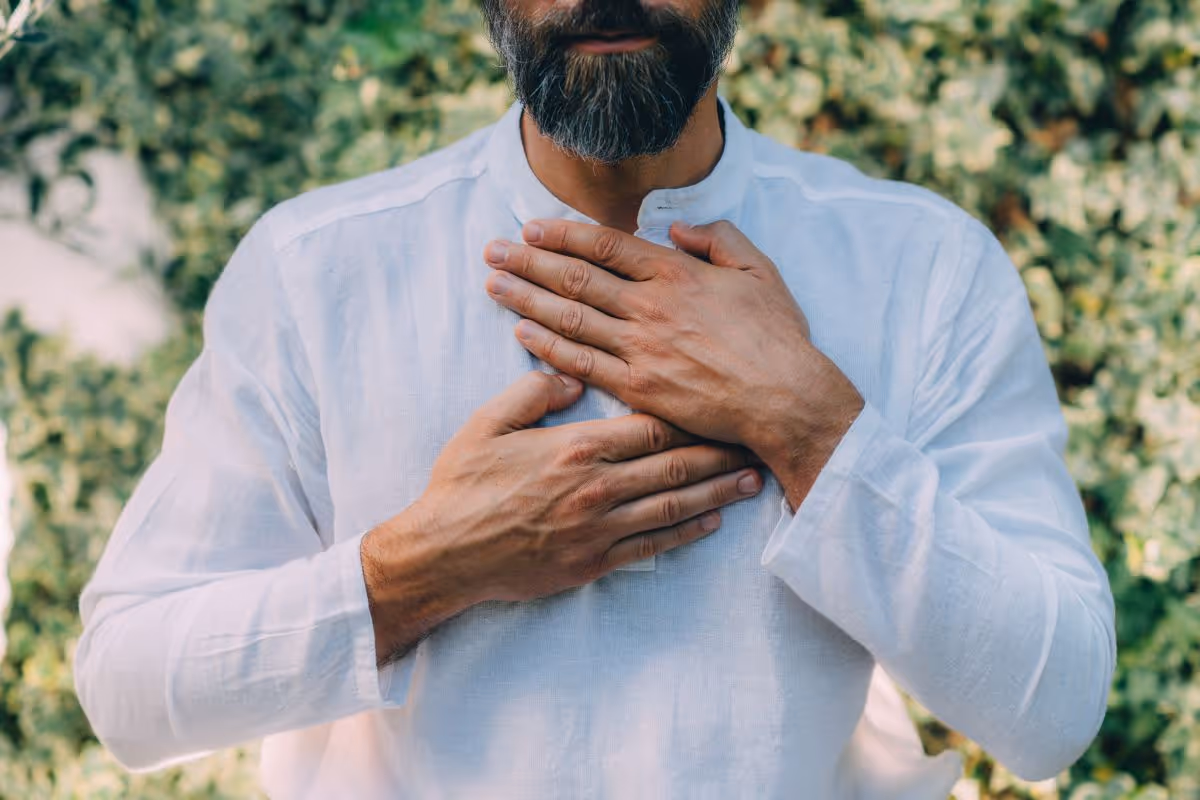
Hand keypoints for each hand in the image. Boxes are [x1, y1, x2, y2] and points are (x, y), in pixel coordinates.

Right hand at [375, 370, 764, 606]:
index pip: (650, 426)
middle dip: (719, 452)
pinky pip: (651, 546)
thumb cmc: (462, 484)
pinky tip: (712, 521)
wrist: (443, 553)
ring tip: (751, 481)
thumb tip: (572, 376)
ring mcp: (598, 529)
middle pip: (674, 465)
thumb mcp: (487, 423)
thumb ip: (532, 392)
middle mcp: (597, 488)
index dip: (690, 414)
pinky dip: (686, 533)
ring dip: (716, 493)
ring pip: (672, 507)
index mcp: (576, 448)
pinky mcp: (593, 563)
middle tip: (757, 440)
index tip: (720, 403)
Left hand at [481, 218, 863, 459]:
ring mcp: (640, 349)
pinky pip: (581, 363)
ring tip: (493, 284)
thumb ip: (717, 238)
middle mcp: (650, 307)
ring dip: (526, 298)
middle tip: (492, 249)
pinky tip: (522, 332)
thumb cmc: (777, 336)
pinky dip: (548, 346)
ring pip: (570, 317)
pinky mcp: (637, 388)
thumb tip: (676, 228)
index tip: (531, 228)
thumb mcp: (758, 270)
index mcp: (676, 273)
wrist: (786, 399)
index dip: (562, 234)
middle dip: (528, 261)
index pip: (604, 244)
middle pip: (575, 277)